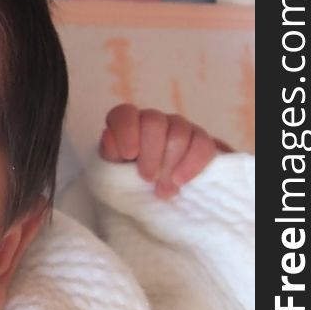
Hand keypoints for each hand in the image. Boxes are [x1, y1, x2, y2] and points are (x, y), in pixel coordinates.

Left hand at [98, 104, 230, 197]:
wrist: (154, 195)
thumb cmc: (129, 181)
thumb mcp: (113, 171)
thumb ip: (110, 153)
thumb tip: (108, 135)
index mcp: (127, 125)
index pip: (124, 114)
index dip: (126, 130)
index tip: (129, 154)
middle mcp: (153, 121)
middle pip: (154, 122)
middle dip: (151, 153)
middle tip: (147, 178)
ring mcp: (179, 127)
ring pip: (179, 132)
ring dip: (170, 164)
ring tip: (163, 189)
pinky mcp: (200, 140)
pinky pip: (202, 143)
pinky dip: (191, 164)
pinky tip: (180, 181)